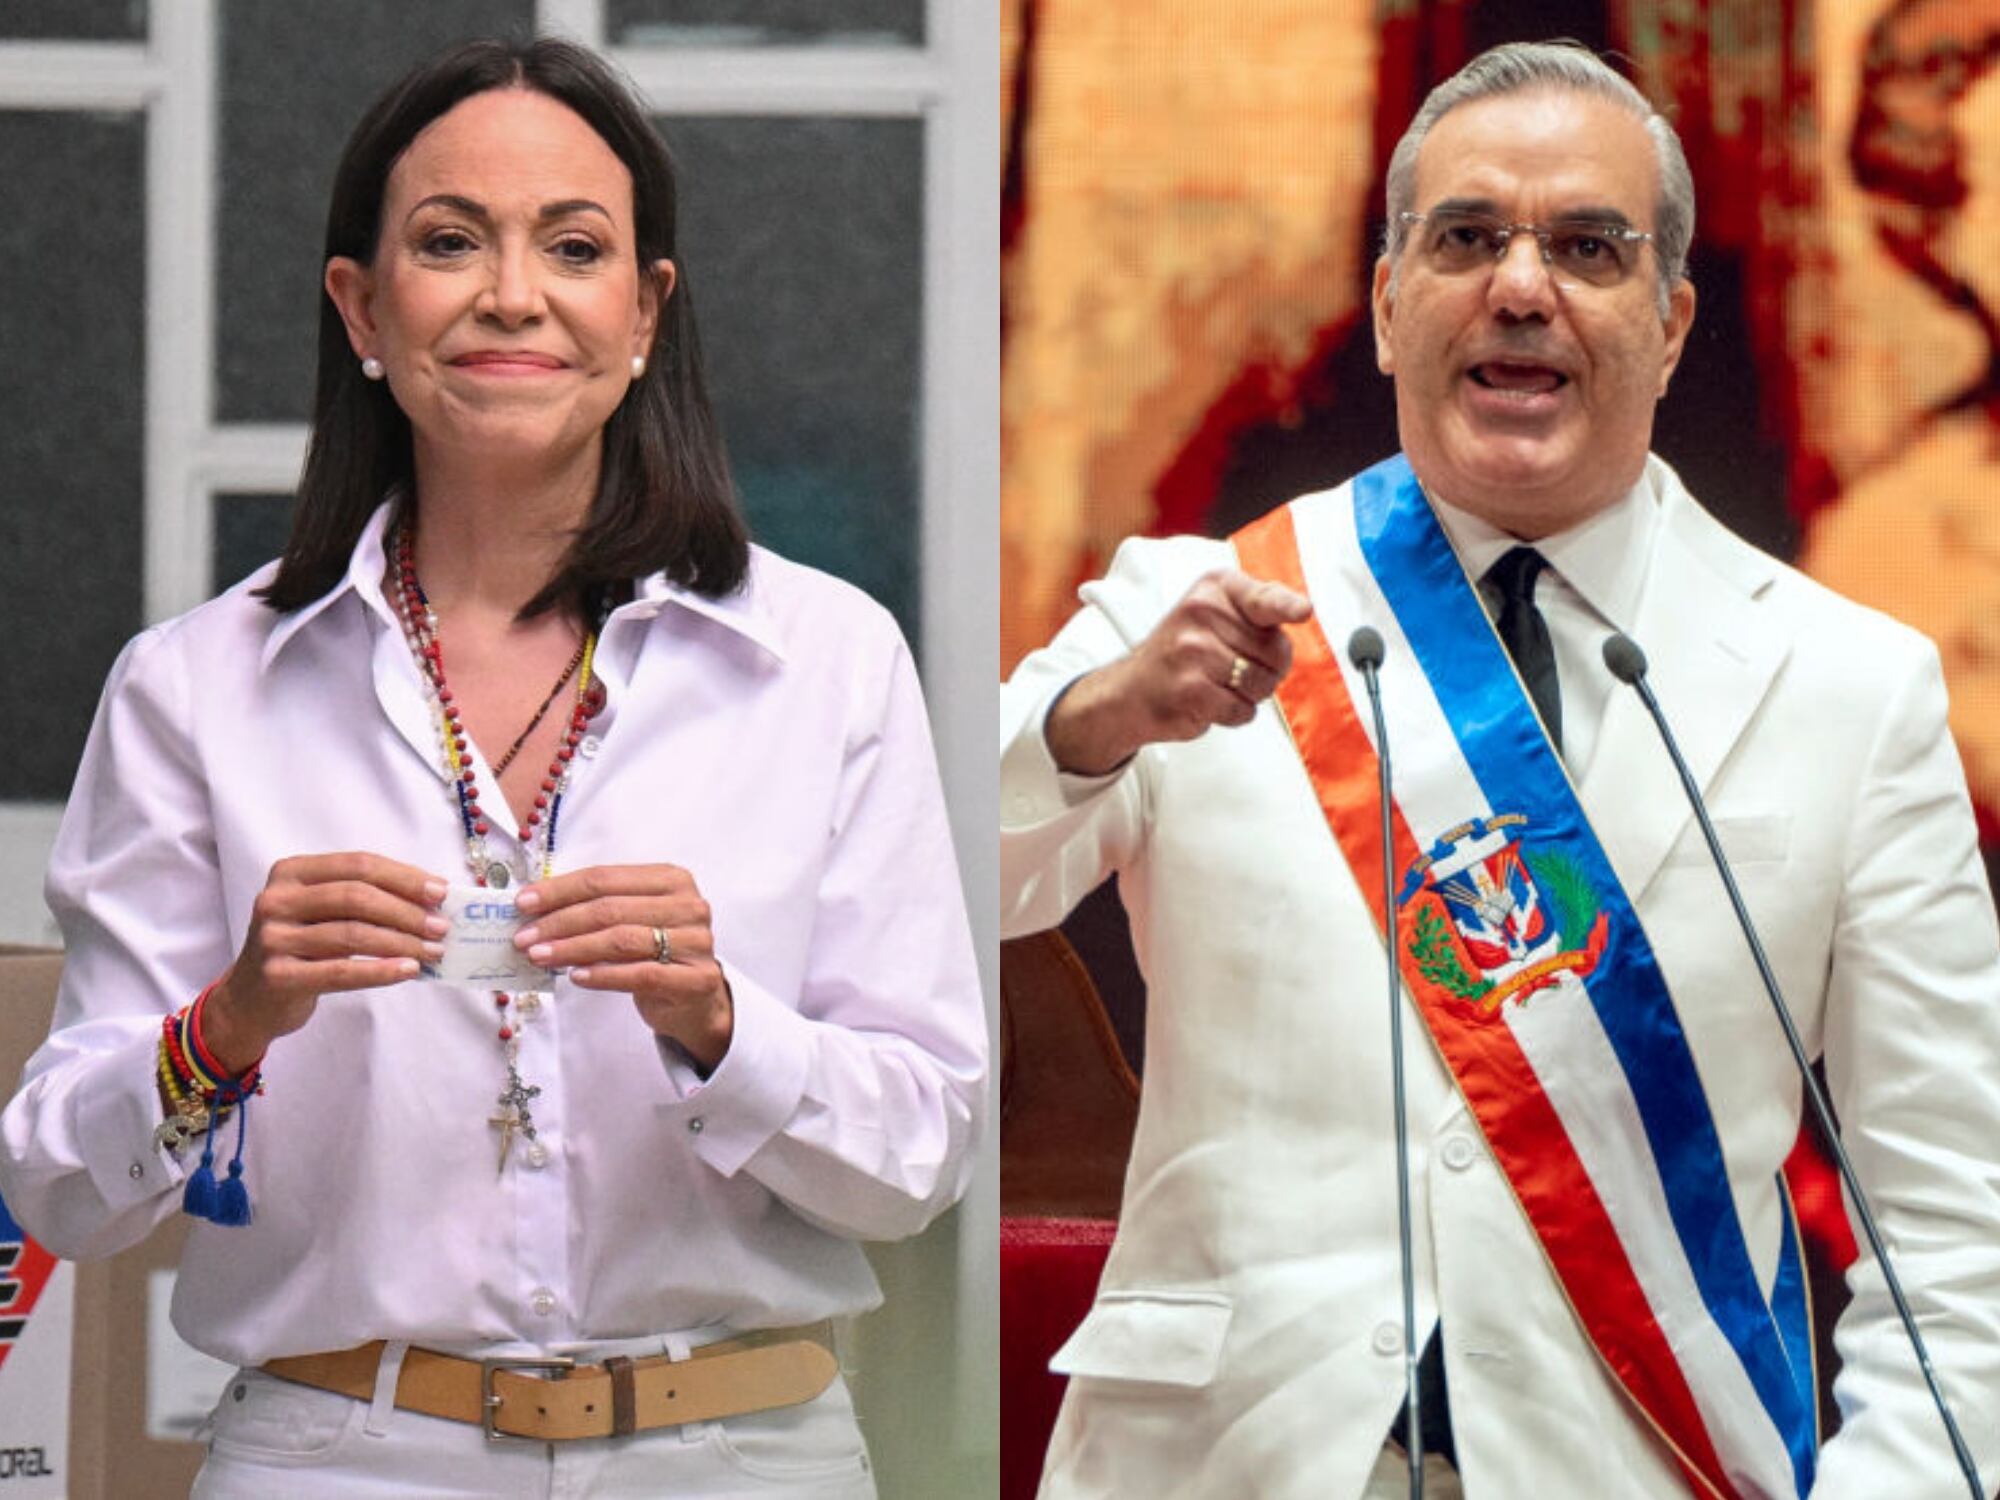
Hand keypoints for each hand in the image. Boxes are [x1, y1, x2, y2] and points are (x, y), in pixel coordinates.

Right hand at [205, 853, 447, 1073]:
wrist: (250, 1000)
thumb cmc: (302, 948)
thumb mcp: (322, 913)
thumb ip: (365, 899)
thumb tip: (432, 899)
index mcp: (291, 872)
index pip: (358, 865)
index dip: (404, 877)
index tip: (441, 891)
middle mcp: (277, 900)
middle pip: (357, 896)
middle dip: (407, 911)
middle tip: (442, 926)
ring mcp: (273, 938)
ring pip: (353, 934)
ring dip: (402, 942)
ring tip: (434, 951)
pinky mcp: (278, 976)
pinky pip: (341, 971)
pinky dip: (381, 970)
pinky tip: (409, 971)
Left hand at [514, 865, 732, 1071]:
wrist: (694, 999)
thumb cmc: (655, 953)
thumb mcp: (631, 920)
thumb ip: (596, 907)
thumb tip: (534, 908)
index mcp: (671, 879)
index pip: (606, 878)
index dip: (560, 890)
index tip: (524, 903)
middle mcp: (688, 905)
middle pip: (611, 908)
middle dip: (560, 922)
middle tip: (524, 937)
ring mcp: (696, 942)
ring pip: (623, 940)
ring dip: (573, 948)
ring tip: (540, 956)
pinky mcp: (696, 979)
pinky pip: (641, 974)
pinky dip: (603, 975)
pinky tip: (576, 976)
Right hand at [1045, 568, 1311, 773]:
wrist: (1130, 691)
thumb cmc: (1184, 651)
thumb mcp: (1214, 612)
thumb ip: (1258, 606)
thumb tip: (1300, 608)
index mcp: (1213, 589)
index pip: (1264, 599)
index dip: (1287, 607)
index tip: (1303, 611)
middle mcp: (1201, 613)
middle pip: (1277, 651)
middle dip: (1266, 667)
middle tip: (1231, 667)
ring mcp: (1194, 651)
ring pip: (1263, 683)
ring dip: (1250, 693)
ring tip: (1217, 684)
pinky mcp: (1191, 688)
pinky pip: (1242, 709)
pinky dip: (1234, 713)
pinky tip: (1209, 702)